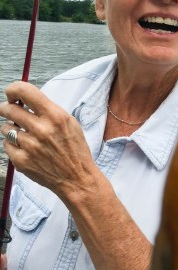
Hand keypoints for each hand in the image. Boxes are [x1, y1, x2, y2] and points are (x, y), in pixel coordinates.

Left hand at [0, 81, 98, 203]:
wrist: (77, 179)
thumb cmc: (74, 151)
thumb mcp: (70, 123)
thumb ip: (47, 110)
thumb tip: (23, 100)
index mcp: (55, 117)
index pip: (24, 91)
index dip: (13, 90)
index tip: (12, 95)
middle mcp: (41, 129)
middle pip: (8, 109)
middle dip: (7, 109)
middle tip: (10, 112)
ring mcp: (30, 146)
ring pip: (5, 128)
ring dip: (12, 130)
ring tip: (25, 136)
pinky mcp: (21, 161)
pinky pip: (7, 145)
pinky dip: (14, 146)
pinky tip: (27, 150)